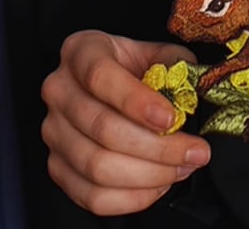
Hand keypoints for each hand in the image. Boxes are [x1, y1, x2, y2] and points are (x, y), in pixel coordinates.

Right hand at [41, 30, 210, 215]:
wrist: (112, 82)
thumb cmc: (136, 66)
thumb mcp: (158, 52)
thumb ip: (176, 66)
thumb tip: (193, 93)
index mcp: (81, 51)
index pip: (100, 77)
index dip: (136, 101)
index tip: (171, 119)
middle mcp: (59, 90)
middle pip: (102, 128)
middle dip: (158, 147)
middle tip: (195, 152)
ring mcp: (53, 132)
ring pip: (97, 167)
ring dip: (149, 174)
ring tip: (183, 167)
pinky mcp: (57, 166)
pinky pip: (92, 196)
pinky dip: (132, 197)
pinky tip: (159, 183)